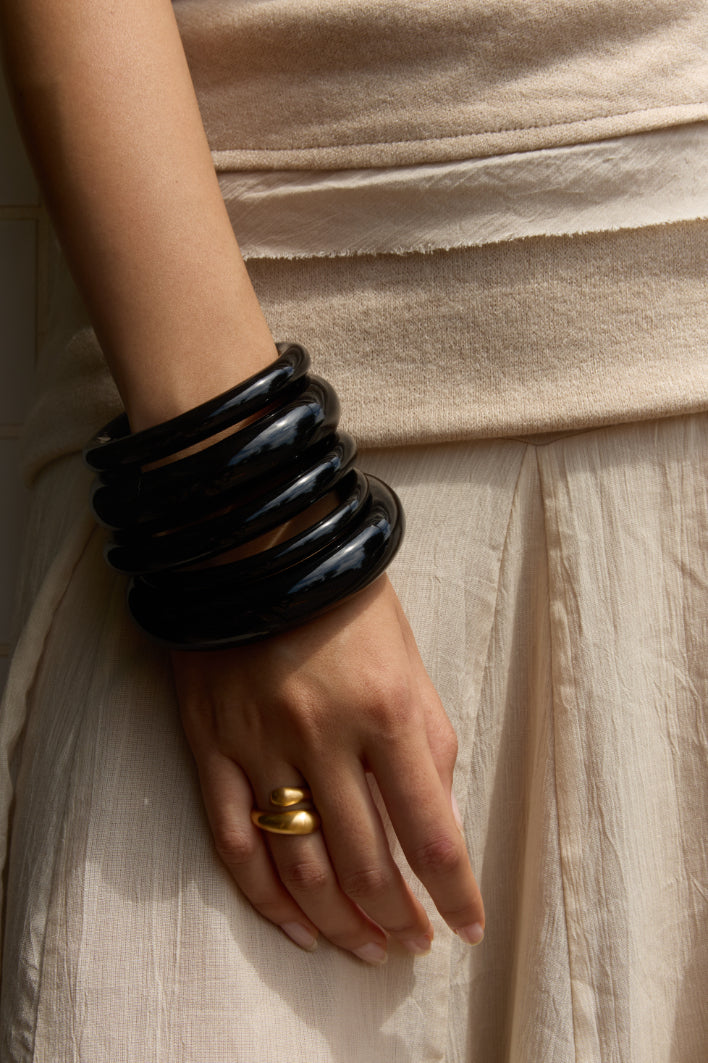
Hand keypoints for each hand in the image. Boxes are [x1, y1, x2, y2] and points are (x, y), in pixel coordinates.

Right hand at [172, 574, 484, 963]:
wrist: (257, 547)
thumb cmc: (349, 604)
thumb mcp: (411, 661)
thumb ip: (431, 741)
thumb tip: (436, 823)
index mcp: (388, 711)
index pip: (431, 833)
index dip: (455, 895)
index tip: (467, 929)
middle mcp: (325, 737)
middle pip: (365, 865)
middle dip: (396, 921)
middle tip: (410, 947)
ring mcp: (261, 745)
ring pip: (300, 868)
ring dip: (338, 924)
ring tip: (363, 950)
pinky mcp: (210, 746)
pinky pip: (234, 842)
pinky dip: (266, 898)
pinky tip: (295, 928)